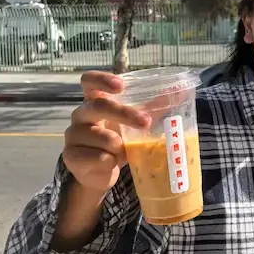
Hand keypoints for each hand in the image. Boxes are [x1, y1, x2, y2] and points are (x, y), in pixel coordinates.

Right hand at [63, 71, 149, 191]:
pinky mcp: (72, 157)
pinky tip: (112, 162)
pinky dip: (108, 161)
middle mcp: (80, 115)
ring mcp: (73, 135)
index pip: (88, 81)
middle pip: (97, 106)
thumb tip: (181, 90)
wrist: (100, 173)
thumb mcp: (133, 123)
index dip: (101, 79)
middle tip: (145, 122)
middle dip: (124, 113)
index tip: (120, 86)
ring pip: (97, 135)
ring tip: (124, 150)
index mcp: (93, 101)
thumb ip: (152, 106)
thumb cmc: (117, 141)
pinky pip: (94, 156)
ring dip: (116, 143)